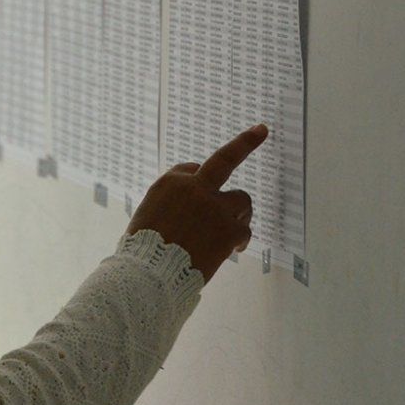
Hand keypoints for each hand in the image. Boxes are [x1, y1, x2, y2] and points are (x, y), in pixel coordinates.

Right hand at [126, 124, 268, 283]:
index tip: (203, 192)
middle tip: (261, 130)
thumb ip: (169, 205)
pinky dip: (240, 240)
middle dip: (245, 143)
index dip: (199, 183)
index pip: (192, 170)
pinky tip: (234, 250)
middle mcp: (194, 188)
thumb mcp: (146, 216)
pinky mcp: (229, 229)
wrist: (150, 275)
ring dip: (239, 212)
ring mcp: (215, 207)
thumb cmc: (143, 251)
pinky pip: (244, 230)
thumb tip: (184, 214)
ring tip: (232, 229)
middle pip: (225, 159)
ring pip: (241, 199)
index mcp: (170, 183)